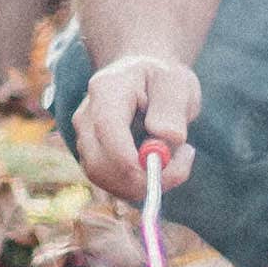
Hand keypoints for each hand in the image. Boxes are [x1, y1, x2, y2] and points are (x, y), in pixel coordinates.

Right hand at [73, 52, 199, 204]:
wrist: (145, 81)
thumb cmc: (162, 80)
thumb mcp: (175, 83)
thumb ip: (171, 108)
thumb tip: (166, 137)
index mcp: (105, 90)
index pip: (107, 131)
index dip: (131, 159)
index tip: (168, 167)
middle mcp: (86, 117)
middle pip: (100, 164)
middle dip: (142, 178)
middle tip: (183, 164)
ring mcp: (85, 141)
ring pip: (109, 181)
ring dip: (147, 182)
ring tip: (177, 154)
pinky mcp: (93, 161)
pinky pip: (116, 186)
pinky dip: (143, 185)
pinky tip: (162, 163)